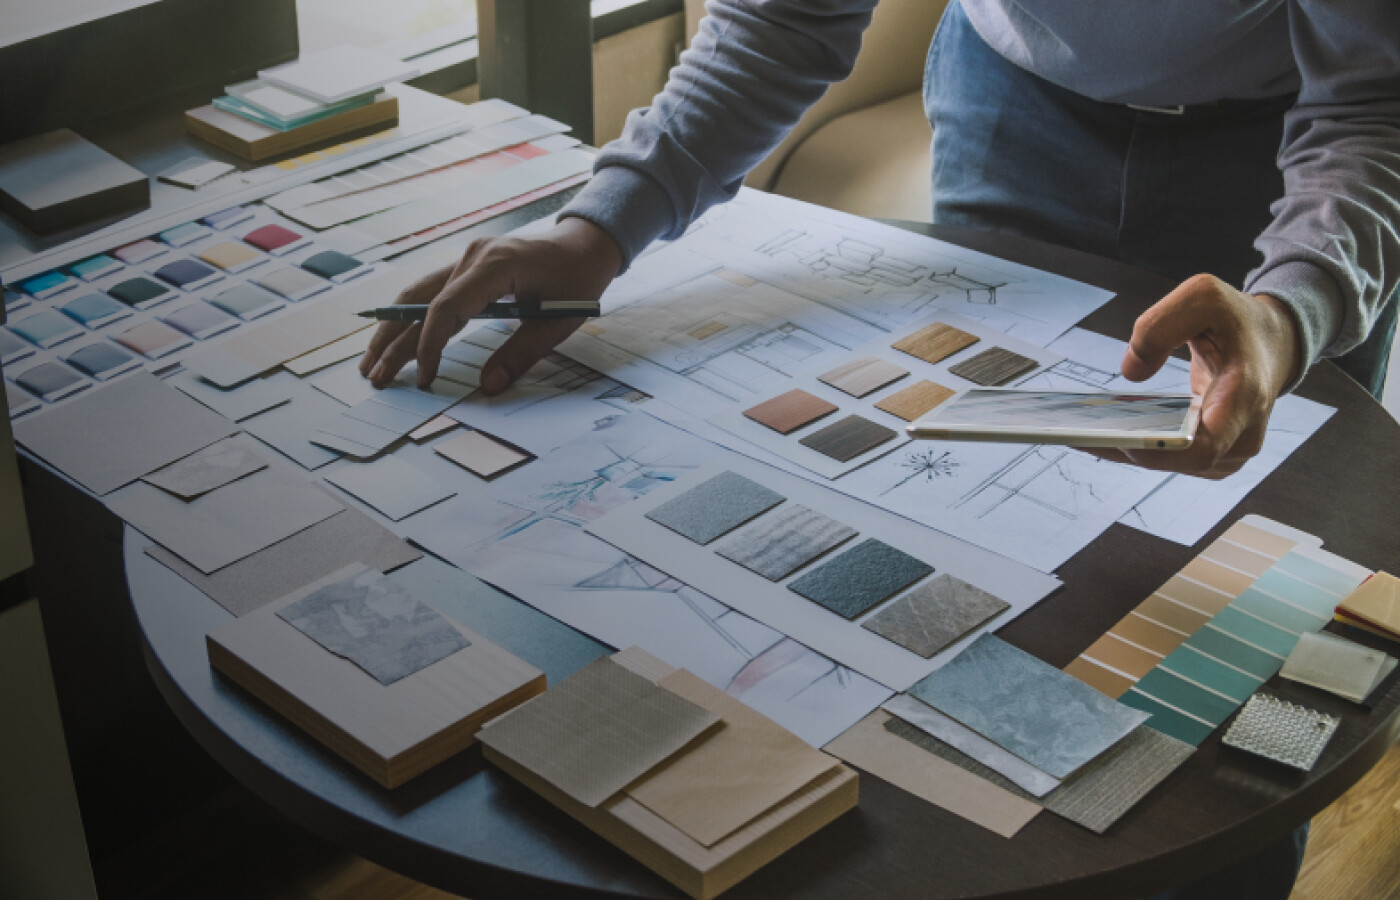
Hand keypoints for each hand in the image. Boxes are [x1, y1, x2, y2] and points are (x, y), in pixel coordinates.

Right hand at [359, 217, 623, 393]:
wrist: (584, 245)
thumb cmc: (577, 282)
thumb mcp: (558, 323)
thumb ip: (521, 354)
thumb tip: (487, 387)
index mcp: (496, 265)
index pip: (446, 307)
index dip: (429, 344)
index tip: (423, 377)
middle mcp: (473, 257)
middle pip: (420, 300)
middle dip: (394, 341)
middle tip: (374, 376)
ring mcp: (468, 258)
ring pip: (418, 295)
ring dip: (393, 328)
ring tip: (372, 362)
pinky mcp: (468, 265)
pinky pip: (432, 292)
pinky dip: (412, 317)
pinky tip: (394, 339)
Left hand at [1093, 274, 1301, 478]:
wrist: (1271, 341)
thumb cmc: (1236, 319)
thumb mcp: (1202, 296)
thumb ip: (1160, 325)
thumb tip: (1131, 373)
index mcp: (1245, 396)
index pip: (1202, 446)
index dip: (1157, 449)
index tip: (1117, 437)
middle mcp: (1242, 434)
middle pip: (1177, 461)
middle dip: (1124, 448)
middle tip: (1071, 432)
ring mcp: (1229, 451)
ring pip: (1168, 463)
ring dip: (1123, 449)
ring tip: (1073, 431)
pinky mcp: (1212, 454)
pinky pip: (1168, 456)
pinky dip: (1134, 446)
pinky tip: (1097, 431)